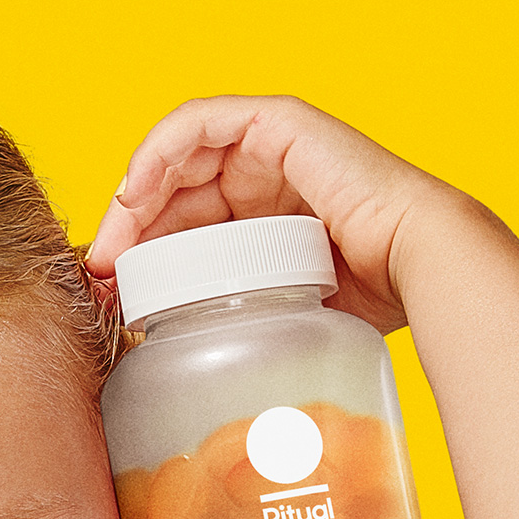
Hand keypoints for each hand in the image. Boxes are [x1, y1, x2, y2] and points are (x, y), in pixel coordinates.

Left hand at [85, 96, 453, 334]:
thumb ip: (234, 335)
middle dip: (127, 234)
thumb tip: (175, 396)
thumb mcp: (276, 325)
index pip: (184, 230)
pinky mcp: (279, 125)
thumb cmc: (363, 313)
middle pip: (174, 196)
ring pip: (179, 160)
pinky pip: (201, 122)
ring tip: (113, 244)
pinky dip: (159, 148)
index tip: (109, 302)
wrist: (418, 273)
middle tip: (100, 277)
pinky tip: (134, 194)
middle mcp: (267, 182)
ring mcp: (272, 149)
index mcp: (266, 227)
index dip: (140, 260)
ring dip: (134, 196)